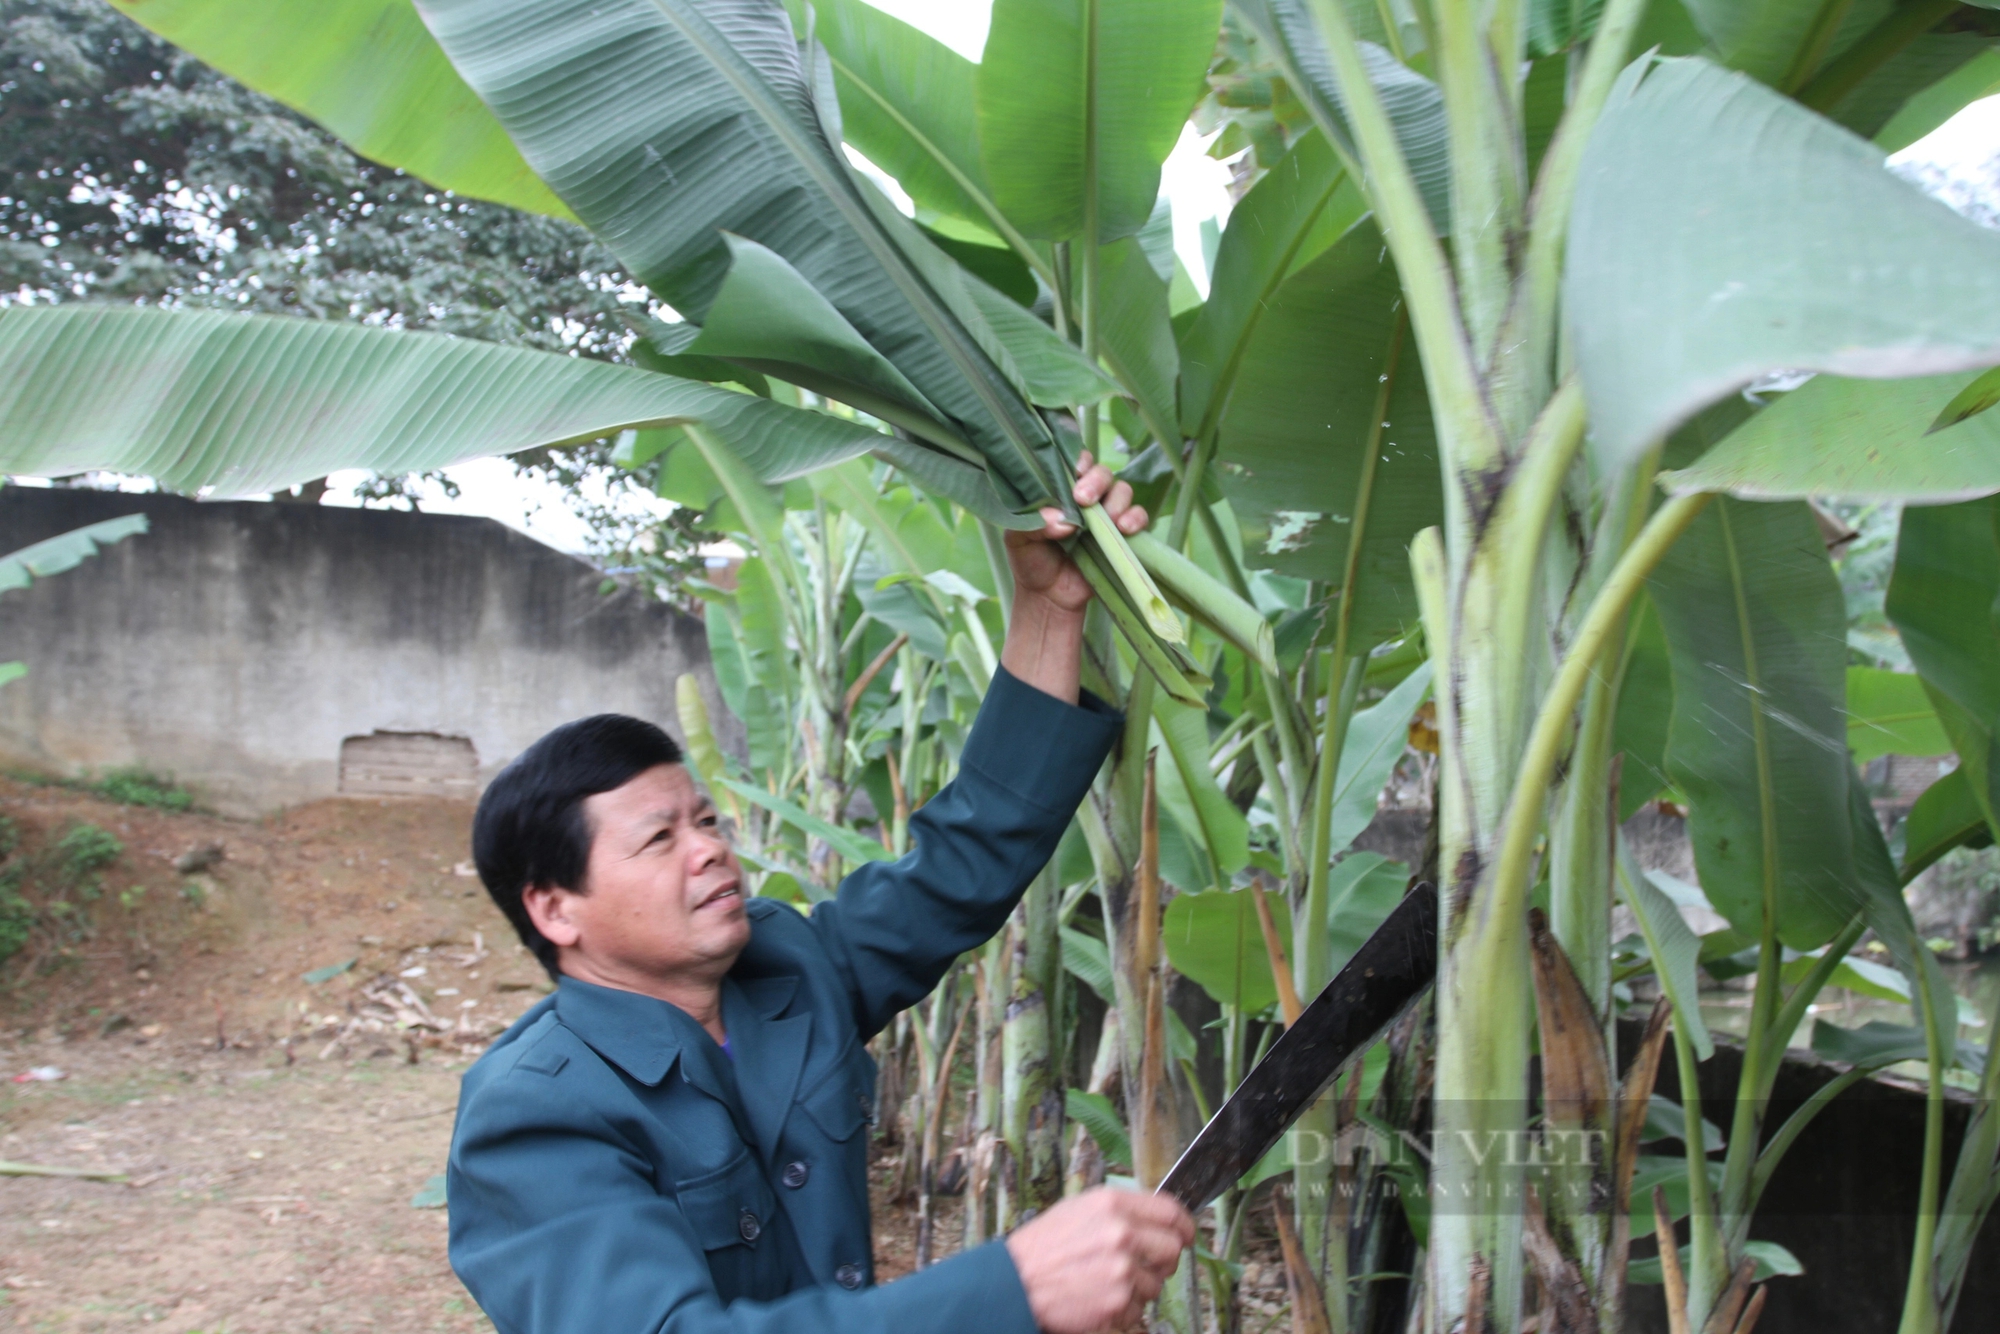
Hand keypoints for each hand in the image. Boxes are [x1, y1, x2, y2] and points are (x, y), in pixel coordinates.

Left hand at [1004, 452, 1148, 617]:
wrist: (1048, 597)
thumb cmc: (1032, 561)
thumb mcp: (1019, 540)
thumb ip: (1034, 524)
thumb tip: (1063, 520)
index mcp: (1061, 490)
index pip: (1074, 461)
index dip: (1079, 460)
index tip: (1075, 472)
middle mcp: (1087, 498)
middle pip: (1102, 473)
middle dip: (1096, 481)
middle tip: (1082, 499)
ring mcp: (1106, 515)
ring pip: (1123, 491)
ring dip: (1116, 502)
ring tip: (1106, 520)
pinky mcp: (1123, 535)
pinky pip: (1139, 517)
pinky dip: (1136, 518)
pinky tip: (1124, 528)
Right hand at [1004, 1187, 1194, 1333]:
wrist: (1016, 1281)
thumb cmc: (1042, 1247)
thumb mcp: (1079, 1209)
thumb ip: (1119, 1211)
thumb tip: (1153, 1218)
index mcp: (1112, 1204)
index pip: (1171, 1211)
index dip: (1185, 1225)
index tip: (1186, 1234)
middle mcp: (1121, 1233)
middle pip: (1172, 1248)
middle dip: (1163, 1260)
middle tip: (1147, 1265)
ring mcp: (1121, 1269)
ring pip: (1157, 1283)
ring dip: (1140, 1287)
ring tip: (1109, 1282)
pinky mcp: (1117, 1301)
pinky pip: (1139, 1309)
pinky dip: (1124, 1309)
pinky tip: (1101, 1298)